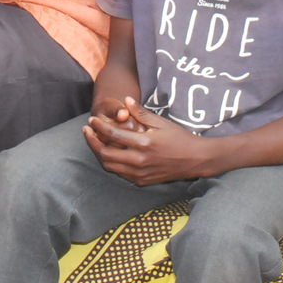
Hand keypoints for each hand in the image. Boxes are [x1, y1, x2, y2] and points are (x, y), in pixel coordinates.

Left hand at [83, 99, 211, 184]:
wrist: (196, 160)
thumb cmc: (179, 138)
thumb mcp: (162, 122)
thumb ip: (141, 113)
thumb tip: (125, 100)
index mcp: (144, 144)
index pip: (113, 135)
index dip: (99, 126)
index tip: (92, 120)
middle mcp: (140, 161)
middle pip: (105, 154)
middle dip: (92, 142)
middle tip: (87, 131)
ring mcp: (140, 174)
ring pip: (109, 167)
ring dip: (98, 154)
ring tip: (94, 141)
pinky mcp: (142, 181)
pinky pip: (120, 173)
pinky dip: (111, 163)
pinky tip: (109, 152)